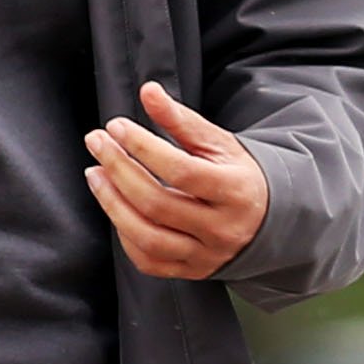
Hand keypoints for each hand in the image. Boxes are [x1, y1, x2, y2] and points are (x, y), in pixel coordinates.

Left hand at [89, 81, 269, 279]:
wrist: (268, 220)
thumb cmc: (238, 175)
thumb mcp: (218, 143)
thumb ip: (181, 119)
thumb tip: (148, 92)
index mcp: (234, 191)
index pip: (181, 171)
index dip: (143, 147)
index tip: (116, 127)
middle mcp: (222, 228)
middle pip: (157, 203)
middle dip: (118, 169)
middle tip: (97, 142)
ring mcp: (206, 254)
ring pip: (148, 237)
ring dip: (112, 203)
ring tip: (96, 174)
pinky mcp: (192, 271)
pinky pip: (148, 261)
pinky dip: (124, 234)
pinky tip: (115, 208)